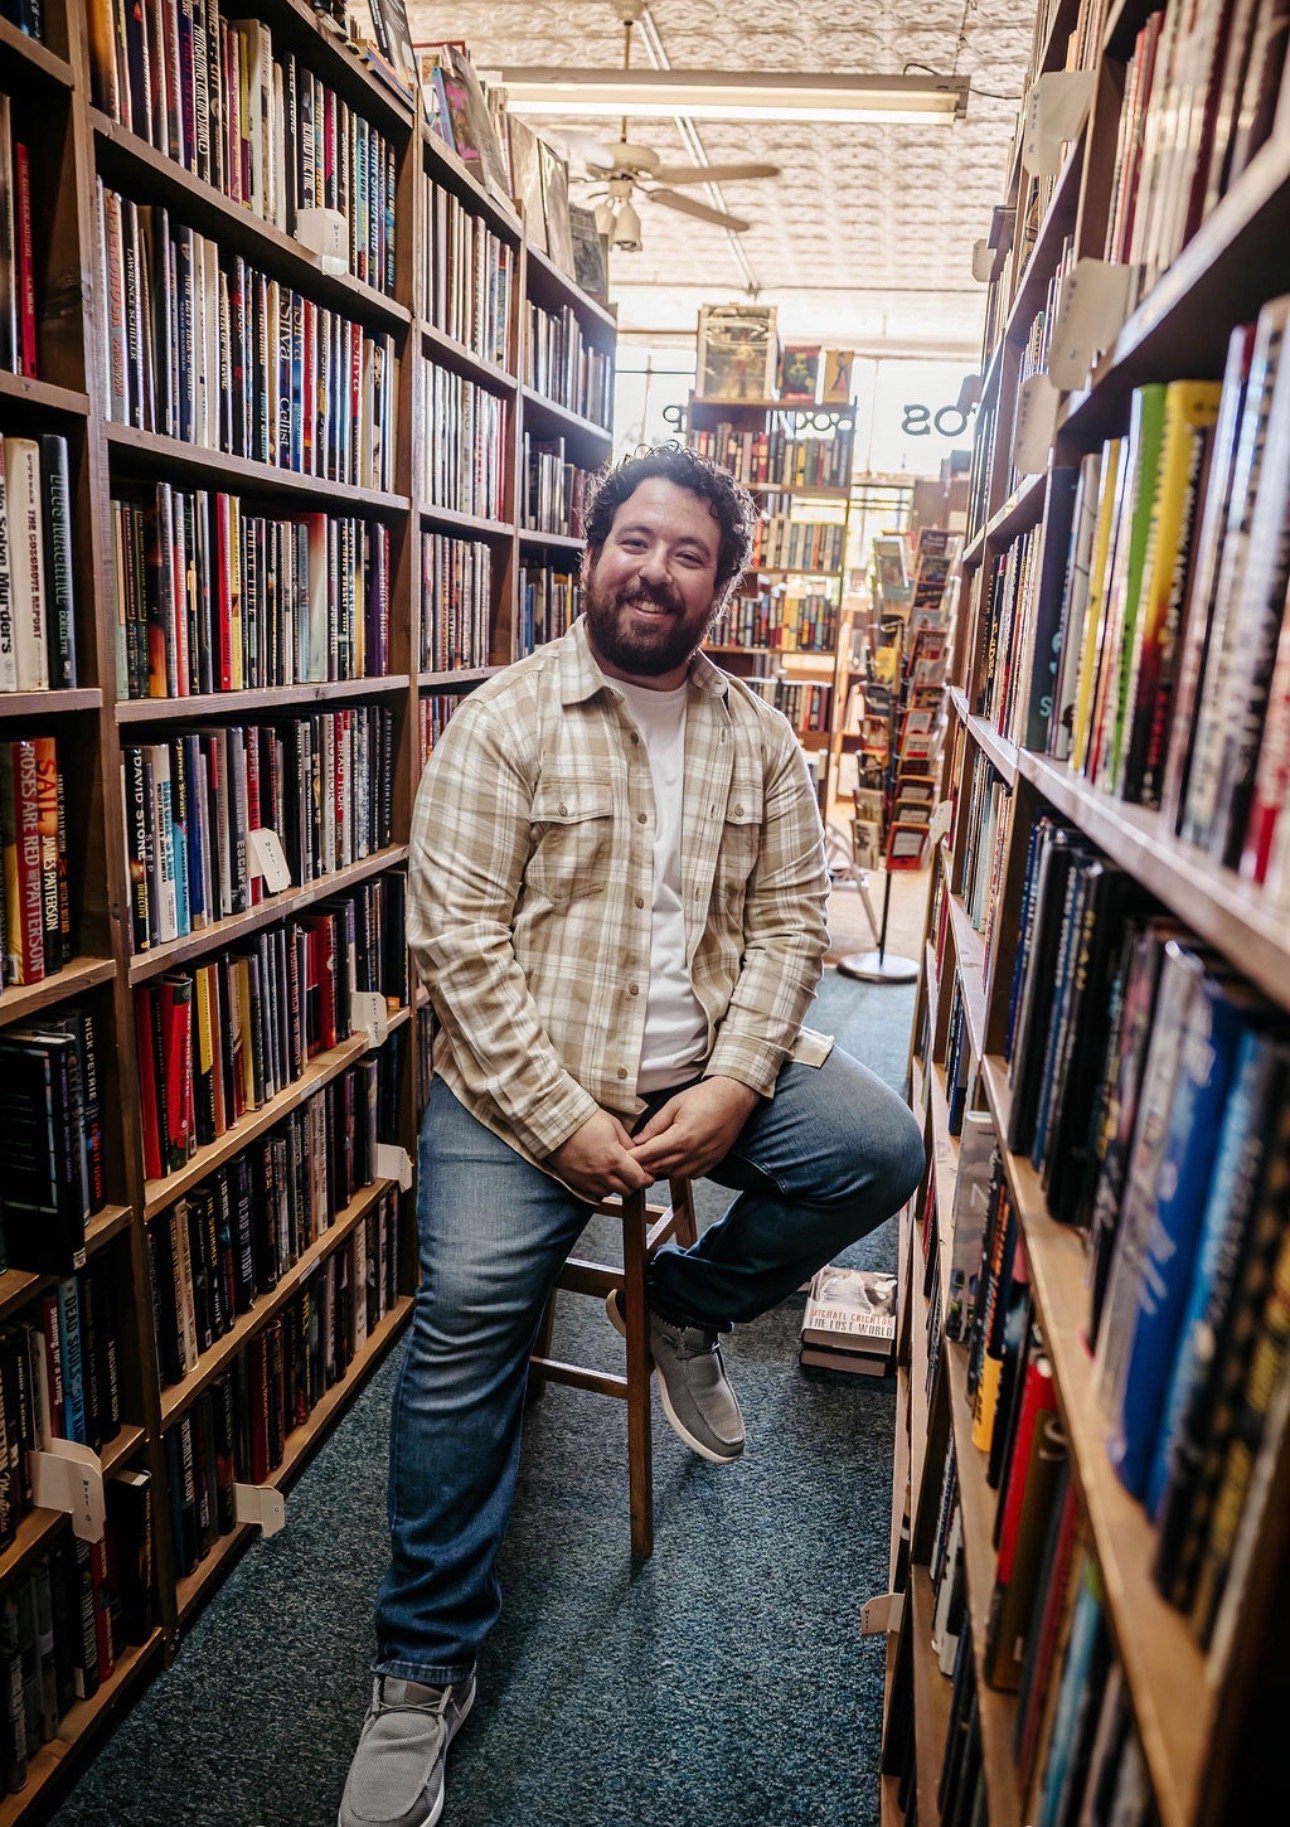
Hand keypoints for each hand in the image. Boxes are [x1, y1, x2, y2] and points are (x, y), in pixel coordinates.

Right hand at [546, 1110, 652, 1202]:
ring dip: (618, 1185)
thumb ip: (628, 1143)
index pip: (638, 1179)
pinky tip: (602, 1174)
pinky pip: (595, 1192)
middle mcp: (602, 1173)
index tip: (649, 1176)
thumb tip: (639, 1153)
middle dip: (634, 1183)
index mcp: (614, 1158)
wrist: (557, 1124)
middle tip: (634, 1174)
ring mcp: (588, 1179)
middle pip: (627, 1190)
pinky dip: (602, 1186)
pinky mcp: (577, 1182)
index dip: (647, 1179)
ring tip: (616, 1173)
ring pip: (612, 1192)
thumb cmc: (586, 1120)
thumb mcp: (614, 1125)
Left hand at [629, 1077, 758, 1179]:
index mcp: (681, 1138)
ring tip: (657, 1155)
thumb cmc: (705, 1097)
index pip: (650, 1155)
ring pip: (675, 1174)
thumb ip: (655, 1125)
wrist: (734, 1097)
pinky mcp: (713, 1162)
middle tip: (636, 1157)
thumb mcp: (674, 1104)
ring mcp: (704, 1159)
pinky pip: (692, 1175)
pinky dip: (681, 1170)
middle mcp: (693, 1153)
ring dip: (663, 1168)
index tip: (625, 1156)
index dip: (635, 1157)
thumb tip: (638, 1140)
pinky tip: (677, 1158)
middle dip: (645, 1164)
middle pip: (660, 1167)